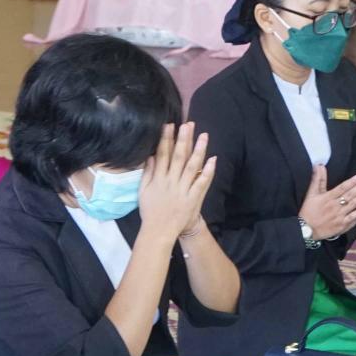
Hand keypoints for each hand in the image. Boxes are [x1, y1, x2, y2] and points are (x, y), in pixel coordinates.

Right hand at [137, 122, 215, 240]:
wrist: (159, 231)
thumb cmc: (150, 211)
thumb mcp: (143, 191)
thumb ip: (147, 173)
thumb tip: (150, 156)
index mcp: (158, 178)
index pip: (162, 154)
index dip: (166, 139)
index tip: (170, 125)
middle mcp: (170, 181)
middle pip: (178, 156)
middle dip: (183, 139)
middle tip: (189, 124)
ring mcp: (182, 189)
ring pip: (191, 166)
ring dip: (198, 150)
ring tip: (203, 136)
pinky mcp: (192, 198)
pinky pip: (201, 182)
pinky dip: (207, 171)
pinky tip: (212, 159)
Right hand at [299, 168, 355, 239]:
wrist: (306, 230)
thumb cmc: (308, 211)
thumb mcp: (311, 194)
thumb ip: (317, 179)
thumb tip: (319, 165)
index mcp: (328, 197)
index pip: (343, 187)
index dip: (353, 181)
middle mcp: (335, 206)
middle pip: (352, 194)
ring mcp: (340, 215)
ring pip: (355, 203)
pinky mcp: (343, 224)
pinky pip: (355, 215)